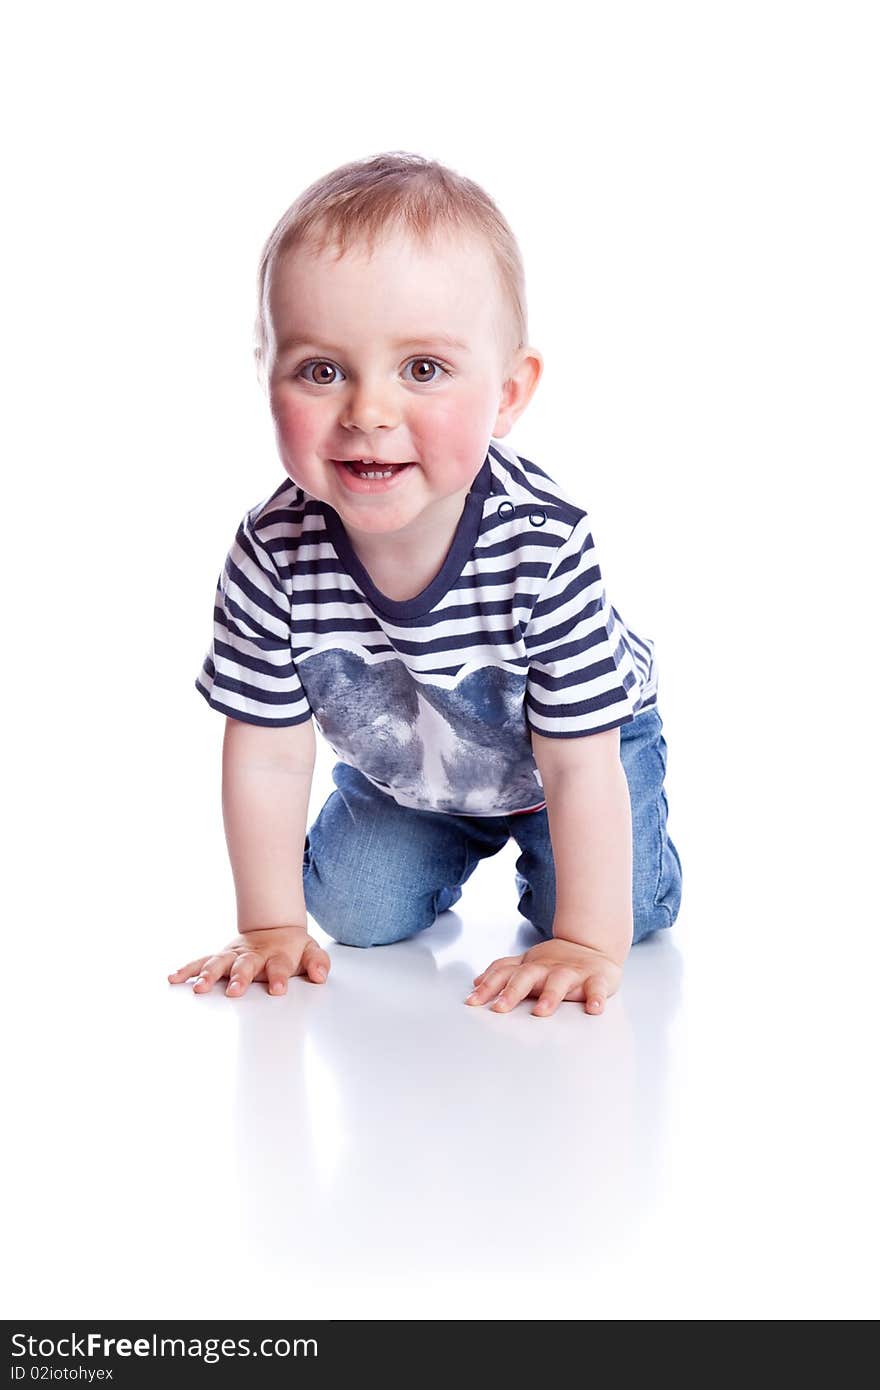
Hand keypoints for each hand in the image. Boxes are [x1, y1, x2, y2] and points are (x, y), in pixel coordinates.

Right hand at [167, 924, 329, 997]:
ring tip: (198, 987)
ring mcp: (235, 954)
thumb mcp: (311, 952)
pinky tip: (173, 978)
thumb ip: (318, 963)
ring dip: (208, 974)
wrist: (275, 928)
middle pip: (246, 964)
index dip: (279, 977)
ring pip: (219, 962)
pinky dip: (187, 969)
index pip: (279, 966)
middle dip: (239, 977)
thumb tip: (320, 975)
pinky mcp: (221, 956)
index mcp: (278, 954)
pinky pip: (201, 961)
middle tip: (234, 991)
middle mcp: (253, 954)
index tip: (277, 990)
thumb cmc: (292, 949)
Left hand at [465, 937, 625, 1017]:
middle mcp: (548, 968)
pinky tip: (594, 1008)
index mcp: (530, 966)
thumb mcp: (527, 963)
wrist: (593, 946)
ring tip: (541, 1011)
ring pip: (559, 982)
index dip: (488, 986)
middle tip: (500, 1008)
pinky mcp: (596, 979)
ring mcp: (572, 973)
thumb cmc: (556, 962)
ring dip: (550, 995)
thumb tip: (476, 982)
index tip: (473, 1001)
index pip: (504, 973)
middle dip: (513, 991)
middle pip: (527, 976)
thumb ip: (504, 971)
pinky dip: (596, 997)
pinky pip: (597, 988)